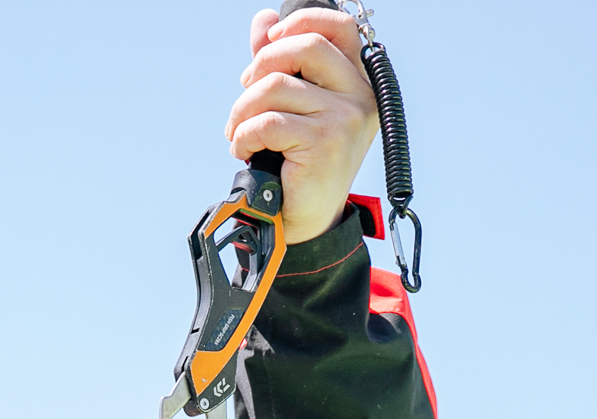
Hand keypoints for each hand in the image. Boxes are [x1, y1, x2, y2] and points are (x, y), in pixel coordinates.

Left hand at [227, 6, 377, 244]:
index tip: (269, 41)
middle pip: (304, 47)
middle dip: (261, 65)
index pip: (340, 28)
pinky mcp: (324, 143)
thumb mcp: (293, 108)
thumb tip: (263, 20)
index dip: (302, 21)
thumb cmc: (299, 165)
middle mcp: (359, 98)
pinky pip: (268, 121)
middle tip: (246, 92)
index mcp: (357, 84)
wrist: (306, 221)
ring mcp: (344, 119)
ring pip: (276, 86)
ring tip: (238, 132)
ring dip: (242, 110)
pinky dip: (244, 135)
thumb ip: (281, 63)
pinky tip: (244, 150)